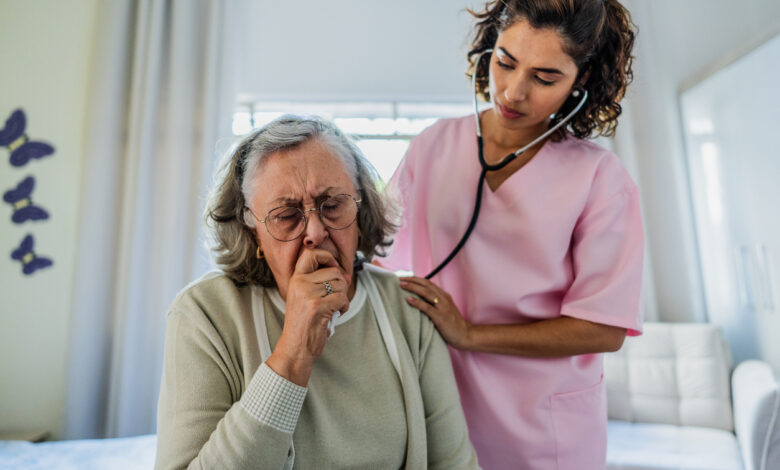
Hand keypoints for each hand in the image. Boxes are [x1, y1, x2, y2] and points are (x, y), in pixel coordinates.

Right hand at [267, 249, 348, 385]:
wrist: (295, 347)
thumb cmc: (304, 324)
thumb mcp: (306, 298)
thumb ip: (322, 283)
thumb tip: (346, 274)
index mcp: (296, 279)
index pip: (310, 254)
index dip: (327, 257)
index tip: (333, 267)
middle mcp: (300, 283)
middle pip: (334, 271)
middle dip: (341, 285)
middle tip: (334, 299)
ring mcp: (308, 294)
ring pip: (340, 284)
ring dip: (343, 297)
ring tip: (334, 308)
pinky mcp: (318, 306)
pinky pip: (342, 298)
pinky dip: (344, 307)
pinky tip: (337, 313)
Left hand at [400, 276, 471, 349]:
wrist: (465, 335)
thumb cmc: (452, 324)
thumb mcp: (444, 310)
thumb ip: (434, 304)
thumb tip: (417, 300)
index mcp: (444, 296)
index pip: (428, 283)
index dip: (416, 279)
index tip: (404, 277)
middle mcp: (444, 299)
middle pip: (426, 284)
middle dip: (412, 280)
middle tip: (399, 278)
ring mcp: (443, 307)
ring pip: (426, 293)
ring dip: (413, 287)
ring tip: (401, 285)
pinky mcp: (441, 317)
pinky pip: (427, 308)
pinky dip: (417, 302)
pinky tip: (409, 300)